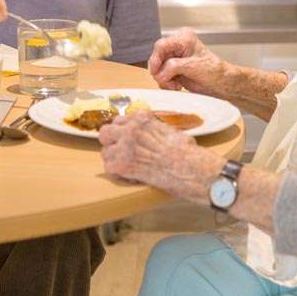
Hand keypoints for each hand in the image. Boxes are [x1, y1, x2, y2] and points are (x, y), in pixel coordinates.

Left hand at [98, 113, 215, 197]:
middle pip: (106, 132)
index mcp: (142, 119)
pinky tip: (131, 176)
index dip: (122, 132)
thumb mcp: (169, 130)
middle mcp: (130, 129)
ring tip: (129, 166)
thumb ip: (152, 128)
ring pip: (105, 152)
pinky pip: (109, 168)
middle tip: (120, 151)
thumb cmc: (187, 152)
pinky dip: (118, 174)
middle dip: (111, 142)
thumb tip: (146, 133)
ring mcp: (124, 146)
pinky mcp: (122, 165)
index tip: (126, 139)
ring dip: (115, 160)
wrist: (191, 169)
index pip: (120, 120)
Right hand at [147, 28, 227, 96]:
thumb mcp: (193, 66)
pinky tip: (176, 86)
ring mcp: (174, 58)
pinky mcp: (173, 69)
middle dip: (161, 72)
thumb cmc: (214, 71)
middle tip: (168, 82)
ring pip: (157, 68)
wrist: (221, 84)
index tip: (155, 73)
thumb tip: (159, 74)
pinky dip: (166, 83)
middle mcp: (177, 46)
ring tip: (175, 85)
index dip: (156, 60)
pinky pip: (161, 75)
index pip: (161, 45)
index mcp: (183, 38)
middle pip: (157, 57)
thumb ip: (173, 67)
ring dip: (164, 79)